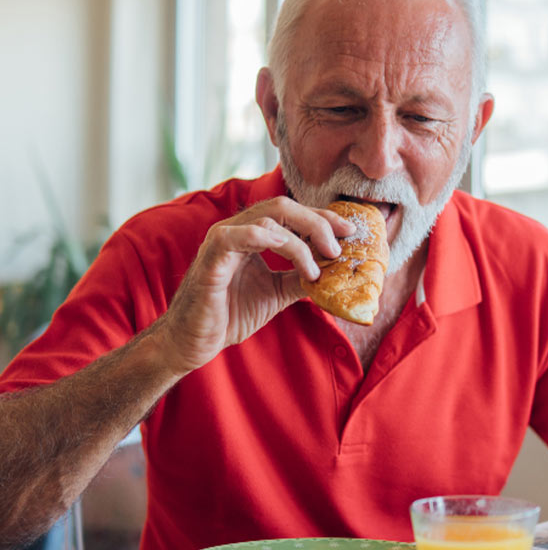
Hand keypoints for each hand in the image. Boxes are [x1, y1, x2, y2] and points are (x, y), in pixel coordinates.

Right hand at [152, 196, 355, 374]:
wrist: (194, 342)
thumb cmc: (230, 314)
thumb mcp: (277, 293)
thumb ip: (301, 277)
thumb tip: (336, 271)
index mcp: (252, 234)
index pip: (292, 214)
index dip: (323, 218)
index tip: (350, 232)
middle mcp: (237, 229)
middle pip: (284, 207)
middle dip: (318, 222)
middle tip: (339, 247)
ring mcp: (222, 240)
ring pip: (268, 218)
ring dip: (301, 241)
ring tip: (317, 268)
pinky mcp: (211, 258)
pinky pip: (237, 235)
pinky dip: (269, 239)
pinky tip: (292, 254)